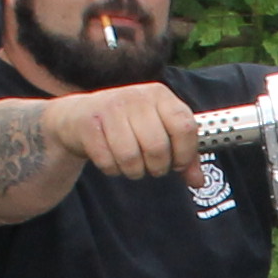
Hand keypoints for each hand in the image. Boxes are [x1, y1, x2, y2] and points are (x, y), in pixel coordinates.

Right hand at [45, 84, 204, 183]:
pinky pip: (108, 161)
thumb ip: (182, 155)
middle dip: (157, 168)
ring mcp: (111, 108)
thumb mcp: (158, 132)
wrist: (78, 117)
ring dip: (133, 171)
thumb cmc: (126, 126)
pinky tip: (111, 159)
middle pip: (158, 147)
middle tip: (151, 167)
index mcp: (160, 95)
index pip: (185, 127)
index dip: (185, 153)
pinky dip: (112, 169)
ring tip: (131, 164)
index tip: (178, 164)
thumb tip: (199, 182)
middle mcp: (137, 96)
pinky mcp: (89, 123)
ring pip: (131, 158)